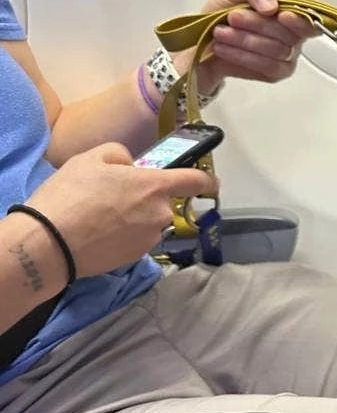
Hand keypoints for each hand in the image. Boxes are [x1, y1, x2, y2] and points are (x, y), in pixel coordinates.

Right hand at [22, 143, 216, 278]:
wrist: (50, 242)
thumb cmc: (70, 194)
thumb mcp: (90, 158)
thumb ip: (120, 155)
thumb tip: (131, 166)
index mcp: (155, 186)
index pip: (195, 181)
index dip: (206, 179)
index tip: (210, 182)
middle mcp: (161, 213)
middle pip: (162, 202)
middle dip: (143, 198)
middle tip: (111, 197)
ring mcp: (151, 238)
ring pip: (148, 221)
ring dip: (133, 218)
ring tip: (99, 216)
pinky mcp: (137, 257)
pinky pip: (136, 239)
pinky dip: (123, 235)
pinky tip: (98, 232)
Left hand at [181, 0, 316, 91]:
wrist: (204, 41)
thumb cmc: (223, 14)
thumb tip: (270, 6)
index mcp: (289, 14)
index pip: (308, 20)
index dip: (299, 21)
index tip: (281, 15)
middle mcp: (293, 36)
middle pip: (288, 35)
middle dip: (256, 25)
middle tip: (232, 18)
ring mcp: (287, 56)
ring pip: (276, 51)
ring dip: (245, 41)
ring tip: (220, 33)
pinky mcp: (276, 73)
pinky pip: (267, 67)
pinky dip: (243, 57)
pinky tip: (225, 49)